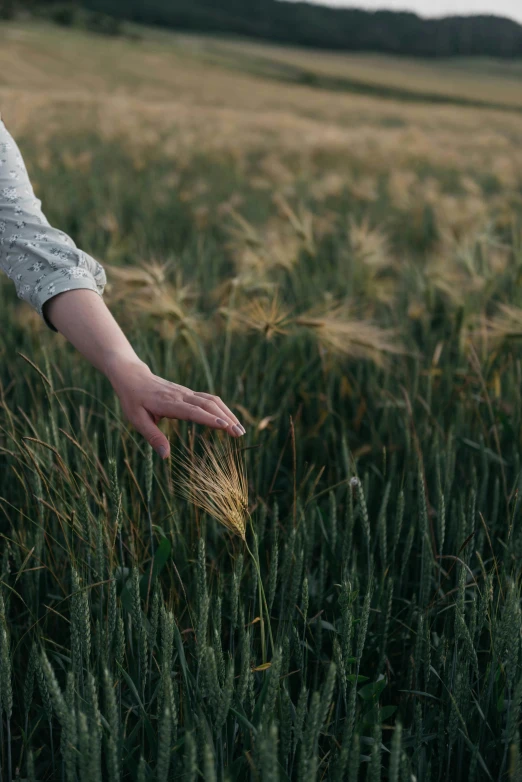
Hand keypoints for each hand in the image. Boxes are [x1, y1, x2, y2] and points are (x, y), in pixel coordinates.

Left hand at [106, 356, 244, 457]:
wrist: (133, 376)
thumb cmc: (133, 400)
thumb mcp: (137, 420)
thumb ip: (153, 437)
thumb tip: (165, 456)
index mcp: (168, 403)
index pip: (193, 411)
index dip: (209, 419)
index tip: (225, 427)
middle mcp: (181, 396)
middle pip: (208, 405)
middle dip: (226, 418)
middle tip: (240, 434)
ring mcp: (187, 393)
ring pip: (212, 400)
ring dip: (228, 413)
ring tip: (240, 429)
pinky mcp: (189, 393)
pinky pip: (209, 399)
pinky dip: (222, 409)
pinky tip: (230, 420)